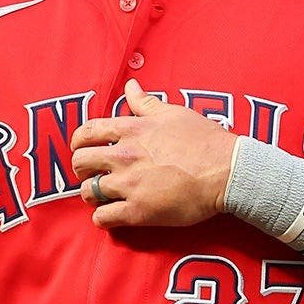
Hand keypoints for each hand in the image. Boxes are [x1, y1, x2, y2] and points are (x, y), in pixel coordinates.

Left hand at [70, 78, 238, 228]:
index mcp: (130, 130)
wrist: (225, 171)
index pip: (86, 132)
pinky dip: (103, 218)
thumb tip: (130, 85)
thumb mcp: (172, 112)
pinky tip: (111, 215)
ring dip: (91, 194)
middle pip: (80, 162)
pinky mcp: (138, 212)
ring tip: (102, 195)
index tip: (82, 148)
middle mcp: (123, 156)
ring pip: (87, 192)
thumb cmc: (204, 140)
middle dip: (82, 168)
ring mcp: (128, 185)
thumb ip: (144, 102)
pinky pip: (103, 218)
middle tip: (92, 173)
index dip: (78, 141)